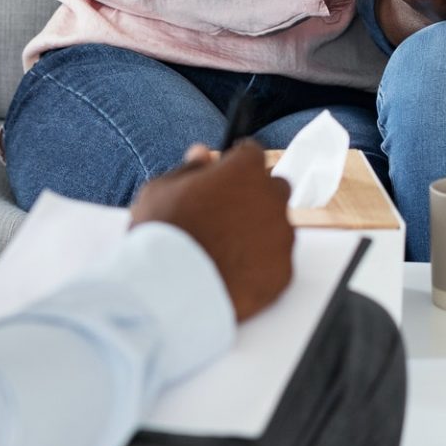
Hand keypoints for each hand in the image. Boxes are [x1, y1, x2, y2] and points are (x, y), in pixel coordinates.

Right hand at [131, 141, 293, 321]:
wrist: (169, 291)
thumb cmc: (161, 236)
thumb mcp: (161, 189)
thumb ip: (188, 169)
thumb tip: (201, 154)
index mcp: (244, 169)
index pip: (252, 153)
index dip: (235, 164)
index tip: (226, 176)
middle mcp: (271, 198)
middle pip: (273, 188)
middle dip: (255, 196)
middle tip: (226, 216)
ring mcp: (281, 236)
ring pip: (278, 227)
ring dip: (260, 232)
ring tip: (225, 250)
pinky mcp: (283, 272)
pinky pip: (278, 263)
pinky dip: (262, 266)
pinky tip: (234, 272)